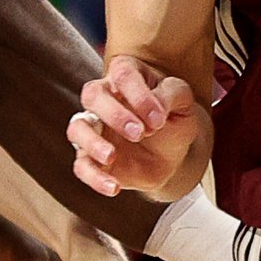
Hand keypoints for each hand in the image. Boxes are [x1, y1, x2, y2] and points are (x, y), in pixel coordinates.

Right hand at [70, 55, 199, 197]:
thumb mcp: (183, 104)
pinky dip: (94, 177)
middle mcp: (105, 98)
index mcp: (127, 77)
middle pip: (92, 94)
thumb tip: (155, 108)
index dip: (138, 94)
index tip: (159, 119)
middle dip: (114, 114)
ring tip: (112, 156)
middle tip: (139, 133)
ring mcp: (95, 128)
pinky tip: (114, 187)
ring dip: (92, 142)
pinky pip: (81, 165)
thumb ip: (173, 95)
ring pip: (77, 128)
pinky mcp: (91, 157)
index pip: (123, 73)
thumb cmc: (173, 121)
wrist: (171, 157)